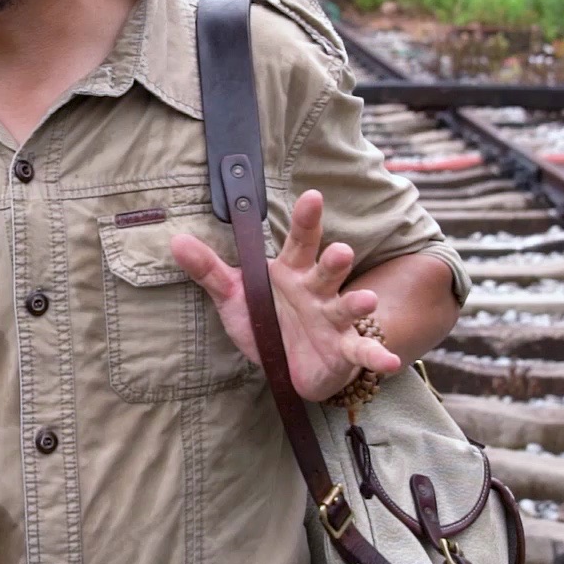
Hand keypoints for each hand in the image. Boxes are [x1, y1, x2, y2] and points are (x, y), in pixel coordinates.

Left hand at [171, 189, 401, 400]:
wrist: (290, 366)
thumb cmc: (266, 322)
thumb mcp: (234, 297)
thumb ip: (209, 270)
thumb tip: (175, 241)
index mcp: (292, 271)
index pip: (300, 241)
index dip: (306, 219)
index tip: (312, 196)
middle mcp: (318, 289)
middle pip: (328, 269)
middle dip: (334, 260)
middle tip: (340, 251)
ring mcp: (334, 318)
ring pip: (347, 305)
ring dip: (357, 303)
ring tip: (365, 298)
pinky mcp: (344, 349)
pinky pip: (362, 351)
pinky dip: (377, 355)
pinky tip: (388, 362)